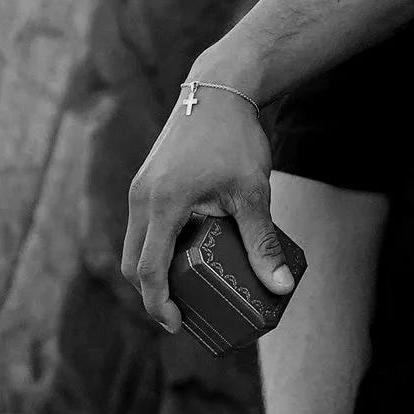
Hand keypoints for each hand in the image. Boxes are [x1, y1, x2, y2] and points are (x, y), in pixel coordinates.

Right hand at [124, 72, 290, 330]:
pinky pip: (143, 226)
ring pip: (135, 244)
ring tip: (190, 286)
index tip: (179, 325)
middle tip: (185, 313)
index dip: (159, 304)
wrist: (219, 88)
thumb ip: (262, 242)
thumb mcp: (253, 192)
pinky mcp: (147, 181)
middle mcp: (141, 198)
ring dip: (155, 269)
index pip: (148, 269)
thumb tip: (281, 287)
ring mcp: (140, 188)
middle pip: (132, 262)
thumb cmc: (235, 138)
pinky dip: (157, 246)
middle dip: (153, 293)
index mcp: (161, 204)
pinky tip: (189, 251)